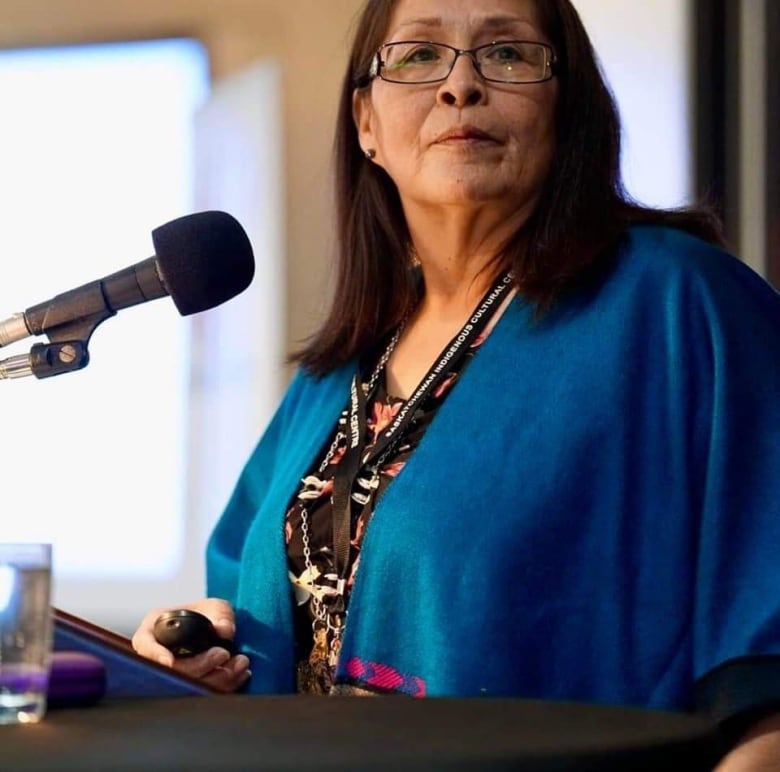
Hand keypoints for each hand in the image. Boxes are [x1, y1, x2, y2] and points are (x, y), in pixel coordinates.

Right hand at [131, 597, 250, 692]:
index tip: (169, 661)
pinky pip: (202, 694)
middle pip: (170, 671)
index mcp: (154, 630)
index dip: (154, 655)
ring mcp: (173, 675)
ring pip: (187, 686)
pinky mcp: (189, 690)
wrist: (218, 632)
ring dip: (217, 678)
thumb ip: (221, 614)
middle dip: (200, 666)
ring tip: (241, 663)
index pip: (145, 644)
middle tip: (224, 654)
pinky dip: (224, 686)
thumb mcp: (215, 607)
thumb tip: (225, 631)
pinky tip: (241, 674)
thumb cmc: (209, 615)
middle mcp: (158, 655)